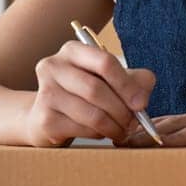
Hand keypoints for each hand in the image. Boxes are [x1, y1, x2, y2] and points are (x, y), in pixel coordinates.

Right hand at [23, 40, 155, 147]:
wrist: (47, 115)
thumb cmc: (84, 94)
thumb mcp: (110, 80)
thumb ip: (134, 81)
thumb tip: (141, 99)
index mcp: (73, 50)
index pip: (104, 62)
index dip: (126, 85)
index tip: (141, 104)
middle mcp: (54, 66)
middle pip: (96, 89)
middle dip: (121, 110)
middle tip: (133, 123)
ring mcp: (46, 93)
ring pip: (91, 113)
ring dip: (113, 127)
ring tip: (121, 131)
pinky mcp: (44, 119)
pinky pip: (82, 130)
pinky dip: (98, 134)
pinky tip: (102, 133)